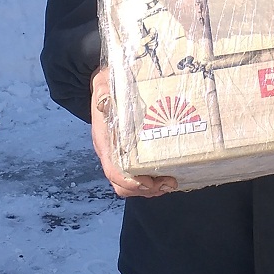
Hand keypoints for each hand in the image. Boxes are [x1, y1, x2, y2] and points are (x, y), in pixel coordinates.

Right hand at [90, 66, 176, 198]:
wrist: (105, 83)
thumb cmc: (108, 86)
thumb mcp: (105, 85)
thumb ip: (104, 93)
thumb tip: (103, 100)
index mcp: (104, 140)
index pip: (113, 170)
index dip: (130, 181)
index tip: (150, 182)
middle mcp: (110, 152)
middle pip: (122, 184)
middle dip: (146, 189)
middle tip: (169, 183)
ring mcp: (117, 155)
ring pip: (129, 184)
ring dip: (150, 189)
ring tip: (170, 182)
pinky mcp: (127, 153)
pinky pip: (135, 175)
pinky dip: (150, 181)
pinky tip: (166, 174)